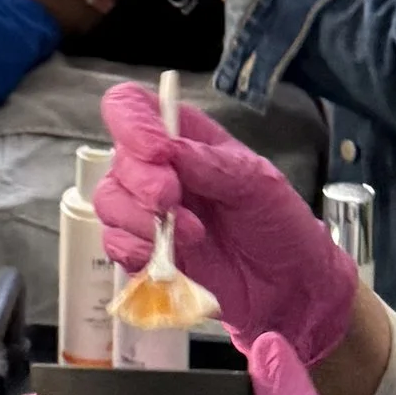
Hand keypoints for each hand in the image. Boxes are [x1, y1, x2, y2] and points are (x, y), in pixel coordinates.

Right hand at [92, 83, 360, 361]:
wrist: (287, 286)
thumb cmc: (278, 223)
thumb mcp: (259, 183)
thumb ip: (214, 164)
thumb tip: (169, 150)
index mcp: (183, 136)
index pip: (132, 107)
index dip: (132, 124)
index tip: (156, 153)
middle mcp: (157, 169)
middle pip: (118, 159)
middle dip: (142, 181)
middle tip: (172, 200)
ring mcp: (147, 211)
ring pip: (109, 202)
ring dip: (140, 220)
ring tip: (189, 235)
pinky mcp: (143, 250)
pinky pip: (114, 244)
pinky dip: (134, 250)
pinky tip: (164, 258)